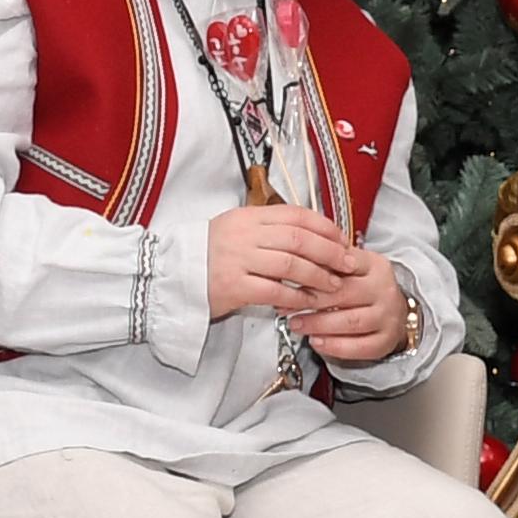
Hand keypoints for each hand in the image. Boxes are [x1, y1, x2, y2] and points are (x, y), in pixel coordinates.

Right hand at [205, 203, 362, 321]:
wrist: (169, 275)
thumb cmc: (208, 255)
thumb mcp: (237, 230)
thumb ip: (269, 229)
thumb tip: (312, 235)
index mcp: (248, 217)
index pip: (297, 215)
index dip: (325, 227)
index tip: (343, 240)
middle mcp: (244, 235)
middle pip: (299, 239)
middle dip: (330, 252)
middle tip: (348, 264)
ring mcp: (237, 260)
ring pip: (291, 265)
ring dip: (318, 276)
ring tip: (333, 286)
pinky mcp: (232, 286)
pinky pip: (274, 291)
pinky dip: (296, 297)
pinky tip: (307, 302)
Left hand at [294, 249, 411, 362]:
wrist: (393, 312)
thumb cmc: (363, 287)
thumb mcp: (350, 267)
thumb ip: (327, 260)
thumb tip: (295, 256)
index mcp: (375, 265)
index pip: (342, 265)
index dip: (313, 273)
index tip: (288, 279)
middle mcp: (384, 290)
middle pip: (344, 293)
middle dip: (310, 301)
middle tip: (285, 307)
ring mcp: (388, 317)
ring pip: (351, 321)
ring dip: (318, 325)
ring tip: (296, 324)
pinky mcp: (386, 341)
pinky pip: (358, 347)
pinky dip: (334, 346)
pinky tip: (315, 342)